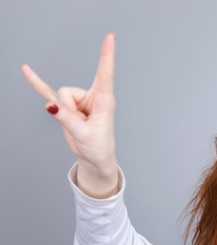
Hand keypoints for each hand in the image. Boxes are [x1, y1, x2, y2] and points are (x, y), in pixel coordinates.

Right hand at [22, 33, 118, 197]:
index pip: (105, 73)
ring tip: (77, 125)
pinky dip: (37, 83)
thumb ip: (66, 118)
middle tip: (81, 125)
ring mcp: (78, 100)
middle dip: (67, 110)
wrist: (94, 157)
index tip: (111, 36)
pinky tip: (26, 70)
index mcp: (103, 99)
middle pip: (66, 91)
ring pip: (58, 97)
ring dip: (63, 113)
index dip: (107, 55)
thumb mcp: (84, 134)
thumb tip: (49, 105)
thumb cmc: (97, 145)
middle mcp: (91, 95)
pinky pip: (48, 93)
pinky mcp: (66, 106)